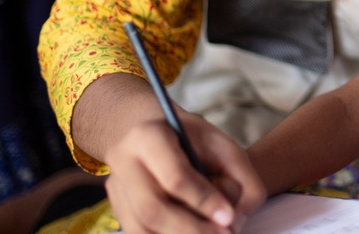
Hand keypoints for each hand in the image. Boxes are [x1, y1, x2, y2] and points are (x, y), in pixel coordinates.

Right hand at [103, 113, 265, 233]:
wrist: (159, 135)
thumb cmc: (196, 142)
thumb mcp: (226, 148)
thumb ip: (243, 180)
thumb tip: (236, 219)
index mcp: (150, 135)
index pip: (175, 176)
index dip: (204, 201)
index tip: (229, 218)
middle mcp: (123, 161)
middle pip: (152, 208)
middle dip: (190, 229)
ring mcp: (116, 186)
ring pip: (141, 227)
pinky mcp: (116, 207)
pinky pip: (138, 232)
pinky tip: (191, 233)